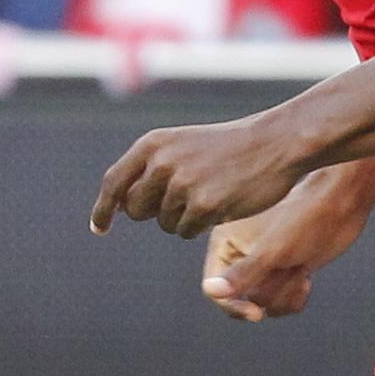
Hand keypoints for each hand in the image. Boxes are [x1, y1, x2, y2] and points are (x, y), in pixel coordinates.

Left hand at [91, 112, 310, 239]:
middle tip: (184, 202)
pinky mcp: (203, 206)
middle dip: (154, 213)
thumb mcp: (184, 145)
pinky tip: (221, 205)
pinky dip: (199, 227)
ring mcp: (182, 185)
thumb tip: (122, 206)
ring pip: (164, 223)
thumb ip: (152, 168)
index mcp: (152, 144)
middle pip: (136, 210)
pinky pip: (185, 232)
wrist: (275, 143)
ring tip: (211, 194)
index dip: (103, 209)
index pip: (114, 182)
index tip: (99, 228)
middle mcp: (161, 163)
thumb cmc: (230, 148)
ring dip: (183, 219)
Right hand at [199, 166, 374, 320]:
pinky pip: (280, 303)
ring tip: (299, 269)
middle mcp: (240, 255)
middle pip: (241, 299)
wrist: (340, 205)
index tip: (256, 312)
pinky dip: (295, 296)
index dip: (232, 304)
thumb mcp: (270, 251)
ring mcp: (263, 265)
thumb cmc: (302, 219)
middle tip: (286, 271)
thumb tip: (210, 290)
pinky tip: (306, 277)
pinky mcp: (283, 272)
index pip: (213, 287)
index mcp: (225, 244)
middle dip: (269, 291)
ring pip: (263, 303)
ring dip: (285, 292)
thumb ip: (240, 274)